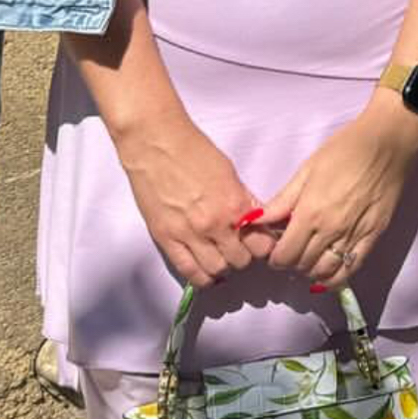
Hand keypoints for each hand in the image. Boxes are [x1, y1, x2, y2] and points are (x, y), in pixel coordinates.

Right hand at [117, 111, 275, 286]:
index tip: (257, 242)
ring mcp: (189, 234)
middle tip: (237, 247)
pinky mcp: (166, 238)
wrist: (155, 142)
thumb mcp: (229, 172)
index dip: (262, 245)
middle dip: (243, 256)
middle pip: (241, 261)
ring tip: (220, 255)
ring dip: (222, 266)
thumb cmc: (192, 149)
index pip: (261, 245)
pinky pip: (188, 271)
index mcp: (235, 205)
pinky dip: (201, 276)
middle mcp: (215, 224)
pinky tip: (205, 270)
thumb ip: (243, 199)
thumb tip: (256, 219)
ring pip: (217, 270)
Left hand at [249, 97, 417, 290]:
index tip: (274, 251)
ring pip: (326, 272)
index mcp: (311, 212)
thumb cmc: (345, 150)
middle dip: (291, 264)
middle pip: (303, 265)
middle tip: (289, 252)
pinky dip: (336, 278)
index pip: (285, 254)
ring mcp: (354, 236)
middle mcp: (331, 230)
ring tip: (306, 261)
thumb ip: (282, 200)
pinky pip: (352, 268)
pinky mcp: (374, 237)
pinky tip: (327, 275)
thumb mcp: (307, 170)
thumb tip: (256, 219)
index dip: (275, 259)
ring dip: (311, 273)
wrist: (387, 143)